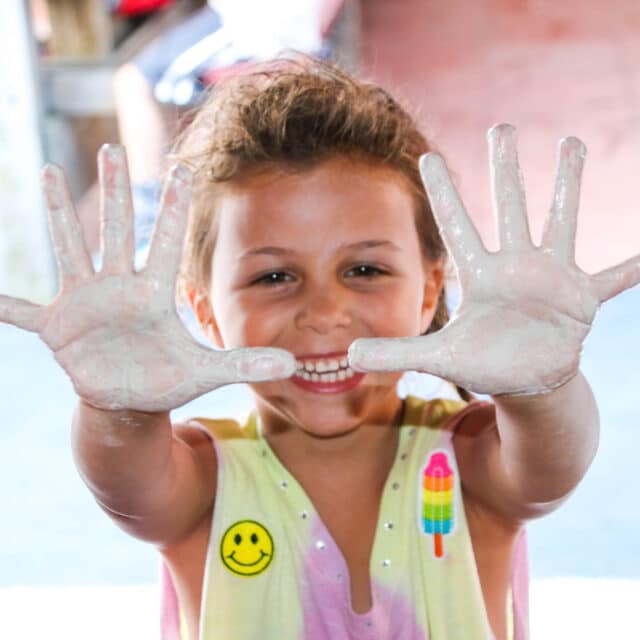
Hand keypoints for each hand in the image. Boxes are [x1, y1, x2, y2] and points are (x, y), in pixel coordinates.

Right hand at [0, 145, 294, 410]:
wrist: (131, 398)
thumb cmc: (167, 378)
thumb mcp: (207, 370)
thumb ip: (245, 362)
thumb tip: (295, 363)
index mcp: (152, 294)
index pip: (164, 243)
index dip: (171, 208)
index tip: (180, 169)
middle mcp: (118, 288)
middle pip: (115, 231)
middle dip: (113, 192)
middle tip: (112, 147)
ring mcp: (84, 304)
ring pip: (71, 250)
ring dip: (58, 215)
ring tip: (47, 172)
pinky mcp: (58, 328)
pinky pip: (25, 312)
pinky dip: (5, 304)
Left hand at [349, 124, 639, 395]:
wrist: (524, 379)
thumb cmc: (482, 363)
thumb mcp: (439, 357)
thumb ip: (397, 353)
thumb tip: (350, 355)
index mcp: (479, 275)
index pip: (456, 225)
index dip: (443, 192)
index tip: (428, 156)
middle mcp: (514, 266)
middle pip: (508, 207)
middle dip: (506, 167)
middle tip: (502, 124)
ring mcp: (551, 277)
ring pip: (561, 221)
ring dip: (567, 185)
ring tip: (572, 142)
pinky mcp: (582, 298)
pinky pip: (613, 278)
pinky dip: (633, 266)